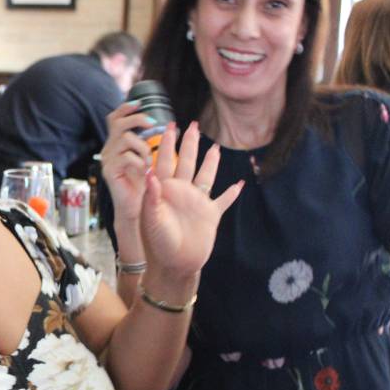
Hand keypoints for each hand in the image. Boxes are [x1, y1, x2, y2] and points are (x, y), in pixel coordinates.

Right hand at [102, 100, 155, 223]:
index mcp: (116, 144)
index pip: (115, 118)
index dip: (126, 108)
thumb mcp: (147, 158)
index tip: (140, 103)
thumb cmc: (143, 185)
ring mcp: (107, 160)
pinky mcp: (110, 171)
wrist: (135, 208)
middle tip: (152, 124)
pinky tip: (145, 171)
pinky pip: (127, 157)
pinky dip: (140, 162)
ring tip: (149, 161)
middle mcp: (109, 149)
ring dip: (143, 147)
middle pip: (118, 123)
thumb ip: (149, 142)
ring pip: (125, 139)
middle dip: (137, 120)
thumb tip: (167, 125)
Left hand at [140, 122, 242, 276]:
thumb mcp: (152, 218)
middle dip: (189, 144)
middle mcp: (181, 193)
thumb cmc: (158, 244)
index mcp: (164, 191)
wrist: (174, 265)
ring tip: (215, 147)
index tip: (169, 123)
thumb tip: (148, 170)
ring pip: (205, 176)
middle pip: (186, 162)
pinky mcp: (210, 215)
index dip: (167, 143)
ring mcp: (196, 203)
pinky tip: (240, 184)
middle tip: (192, 124)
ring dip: (210, 162)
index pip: (165, 160)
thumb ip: (152, 195)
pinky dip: (232, 193)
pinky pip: (223, 201)